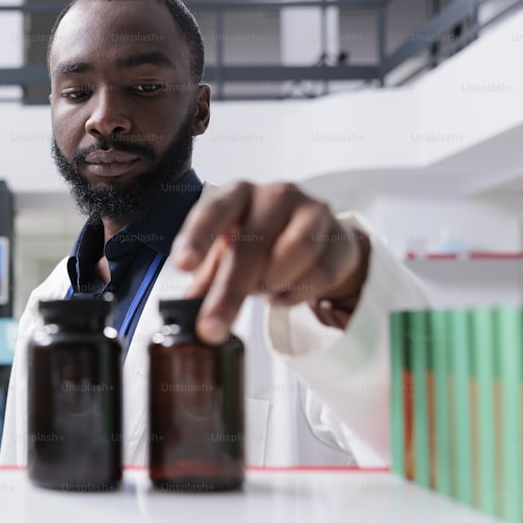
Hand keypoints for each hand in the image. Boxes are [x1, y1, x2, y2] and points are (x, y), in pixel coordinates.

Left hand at [171, 181, 370, 343]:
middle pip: (251, 244)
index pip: (213, 211)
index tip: (183, 266)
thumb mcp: (228, 257)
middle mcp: (274, 194)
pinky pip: (320, 271)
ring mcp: (311, 210)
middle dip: (229, 292)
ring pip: (294, 251)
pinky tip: (284, 296)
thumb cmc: (262, 245)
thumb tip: (181, 315)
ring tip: (263, 291)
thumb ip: (205, 282)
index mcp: (237, 195)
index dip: (197, 238)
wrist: (320, 242)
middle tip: (212, 327)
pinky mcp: (340, 235)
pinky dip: (298, 292)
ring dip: (273, 282)